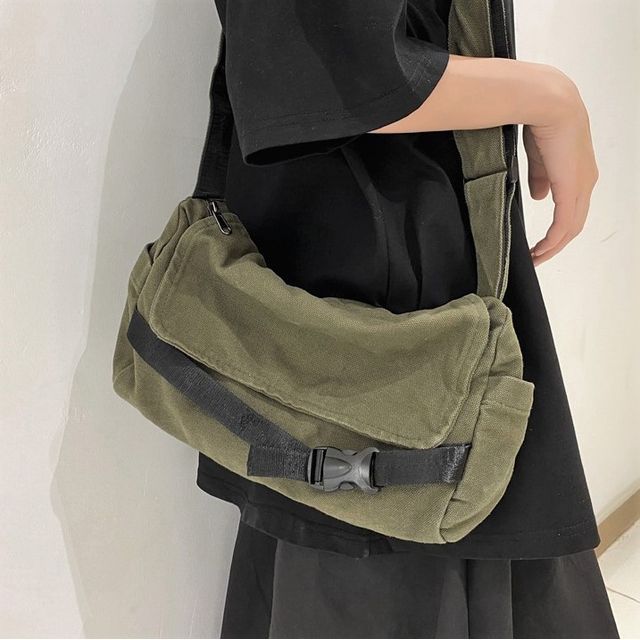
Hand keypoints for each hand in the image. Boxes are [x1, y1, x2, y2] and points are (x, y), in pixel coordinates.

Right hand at [522, 74, 598, 266]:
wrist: (549, 105)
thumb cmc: (542, 122)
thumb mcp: (540, 157)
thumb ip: (541, 178)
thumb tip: (540, 197)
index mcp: (579, 172)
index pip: (572, 208)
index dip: (557, 228)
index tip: (540, 240)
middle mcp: (585, 182)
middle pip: (574, 224)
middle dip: (556, 244)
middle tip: (537, 256)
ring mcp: (581, 187)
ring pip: (571, 227)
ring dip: (553, 246)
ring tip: (536, 257)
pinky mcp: (571, 189)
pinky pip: (564, 224)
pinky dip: (553, 240)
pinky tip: (541, 249)